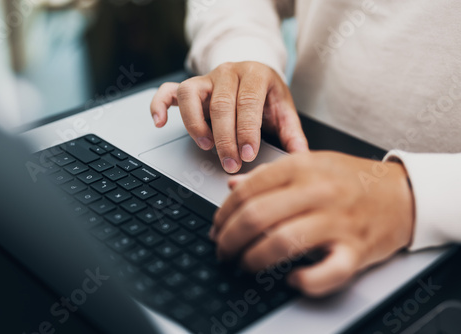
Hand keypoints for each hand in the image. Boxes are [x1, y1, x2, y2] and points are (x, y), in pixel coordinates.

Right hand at [150, 61, 307, 172]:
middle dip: (225, 138)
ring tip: (206, 146)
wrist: (253, 75)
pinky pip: (169, 91)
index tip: (248, 155)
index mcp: (256, 74)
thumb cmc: (267, 96)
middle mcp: (229, 72)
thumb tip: (301, 159)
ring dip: (195, 124)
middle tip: (230, 163)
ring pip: (191, 95)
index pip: (248, 101)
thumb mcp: (284, 110)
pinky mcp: (190, 87)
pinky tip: (160, 122)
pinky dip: (159, 105)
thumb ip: (292, 134)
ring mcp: (206, 78)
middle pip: (221, 104)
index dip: (247, 130)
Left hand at [211, 151, 413, 295]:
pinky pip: (326, 272)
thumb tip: (233, 186)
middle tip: (222, 250)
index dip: (223, 214)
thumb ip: (269, 174)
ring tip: (245, 264)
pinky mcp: (356, 249)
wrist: (403, 193)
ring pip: (281, 242)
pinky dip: (304, 281)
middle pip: (256, 216)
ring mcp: (338, 221)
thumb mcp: (310, 164)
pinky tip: (292, 279)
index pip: (247, 190)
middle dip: (229, 239)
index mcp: (302, 167)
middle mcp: (317, 191)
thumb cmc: (352, 180)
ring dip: (253, 259)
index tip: (217, 227)